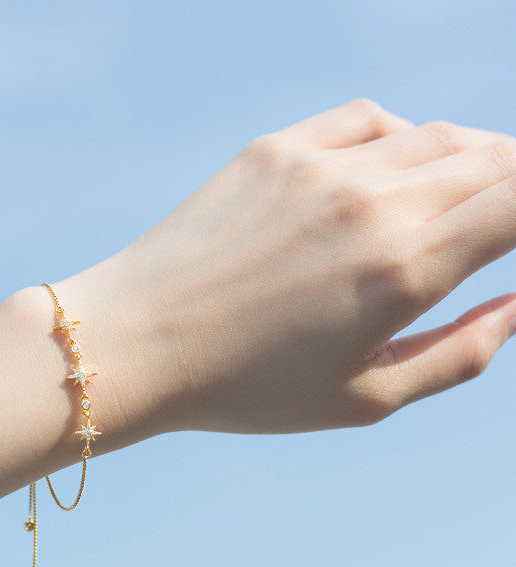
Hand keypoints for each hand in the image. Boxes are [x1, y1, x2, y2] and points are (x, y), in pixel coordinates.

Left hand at [63, 98, 515, 433]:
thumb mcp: (364, 399)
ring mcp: (320, 167)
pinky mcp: (274, 150)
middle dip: (513, 187)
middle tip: (502, 222)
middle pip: (494, 159)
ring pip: (435, 135)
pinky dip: (398, 138)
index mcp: (405, 269)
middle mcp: (373, 202)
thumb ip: (459, 354)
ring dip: (468, 160)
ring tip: (456, 199)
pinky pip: (366, 119)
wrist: (137, 344)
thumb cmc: (246, 388)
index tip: (515, 239)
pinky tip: (388, 174)